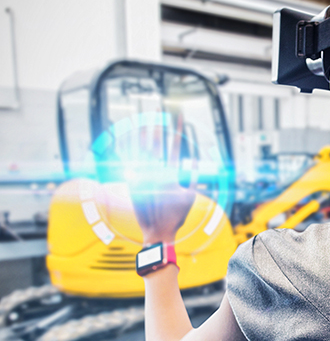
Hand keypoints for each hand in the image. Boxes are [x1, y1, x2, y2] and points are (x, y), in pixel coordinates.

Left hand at [127, 113, 196, 244]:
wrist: (157, 232)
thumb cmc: (176, 217)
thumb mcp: (189, 197)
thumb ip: (190, 177)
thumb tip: (191, 160)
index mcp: (170, 174)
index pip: (175, 146)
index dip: (178, 130)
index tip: (180, 116)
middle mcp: (154, 174)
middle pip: (155, 142)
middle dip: (157, 124)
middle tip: (157, 108)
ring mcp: (142, 179)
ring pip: (140, 150)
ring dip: (141, 133)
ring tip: (141, 118)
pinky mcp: (132, 184)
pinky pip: (129, 164)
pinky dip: (128, 152)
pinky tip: (127, 140)